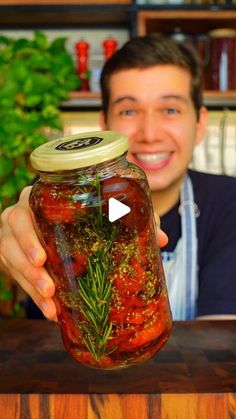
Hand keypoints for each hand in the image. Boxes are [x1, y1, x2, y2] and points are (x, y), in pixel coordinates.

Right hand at [0, 186, 167, 320]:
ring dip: (28, 284)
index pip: (25, 207)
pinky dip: (31, 294)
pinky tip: (51, 311)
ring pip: (7, 255)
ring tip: (50, 306)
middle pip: (12, 234)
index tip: (42, 258)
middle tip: (49, 288)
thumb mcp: (106, 213)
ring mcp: (14, 233)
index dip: (27, 234)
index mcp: (42, 196)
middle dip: (26, 264)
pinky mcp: (12, 253)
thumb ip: (131, 219)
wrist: (66, 219)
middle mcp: (22, 212)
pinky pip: (13, 273)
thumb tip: (161, 238)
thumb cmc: (87, 213)